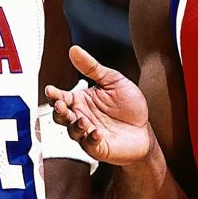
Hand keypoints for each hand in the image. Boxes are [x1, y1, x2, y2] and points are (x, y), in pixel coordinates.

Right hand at [44, 45, 152, 164]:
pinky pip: (89, 146)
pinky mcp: (99, 148)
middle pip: (61, 116)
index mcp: (81, 101)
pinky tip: (96, 132)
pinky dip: (90, 139)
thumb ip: (92, 67)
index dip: (54, 95)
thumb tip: (74, 50)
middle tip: (62, 105)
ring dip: (74, 126)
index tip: (51, 90)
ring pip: (72, 132)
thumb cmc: (129, 105)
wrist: (146, 127)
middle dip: (59, 111)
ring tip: (82, 120)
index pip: (61, 97)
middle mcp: (81, 117)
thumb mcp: (112, 80)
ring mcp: (88, 133)